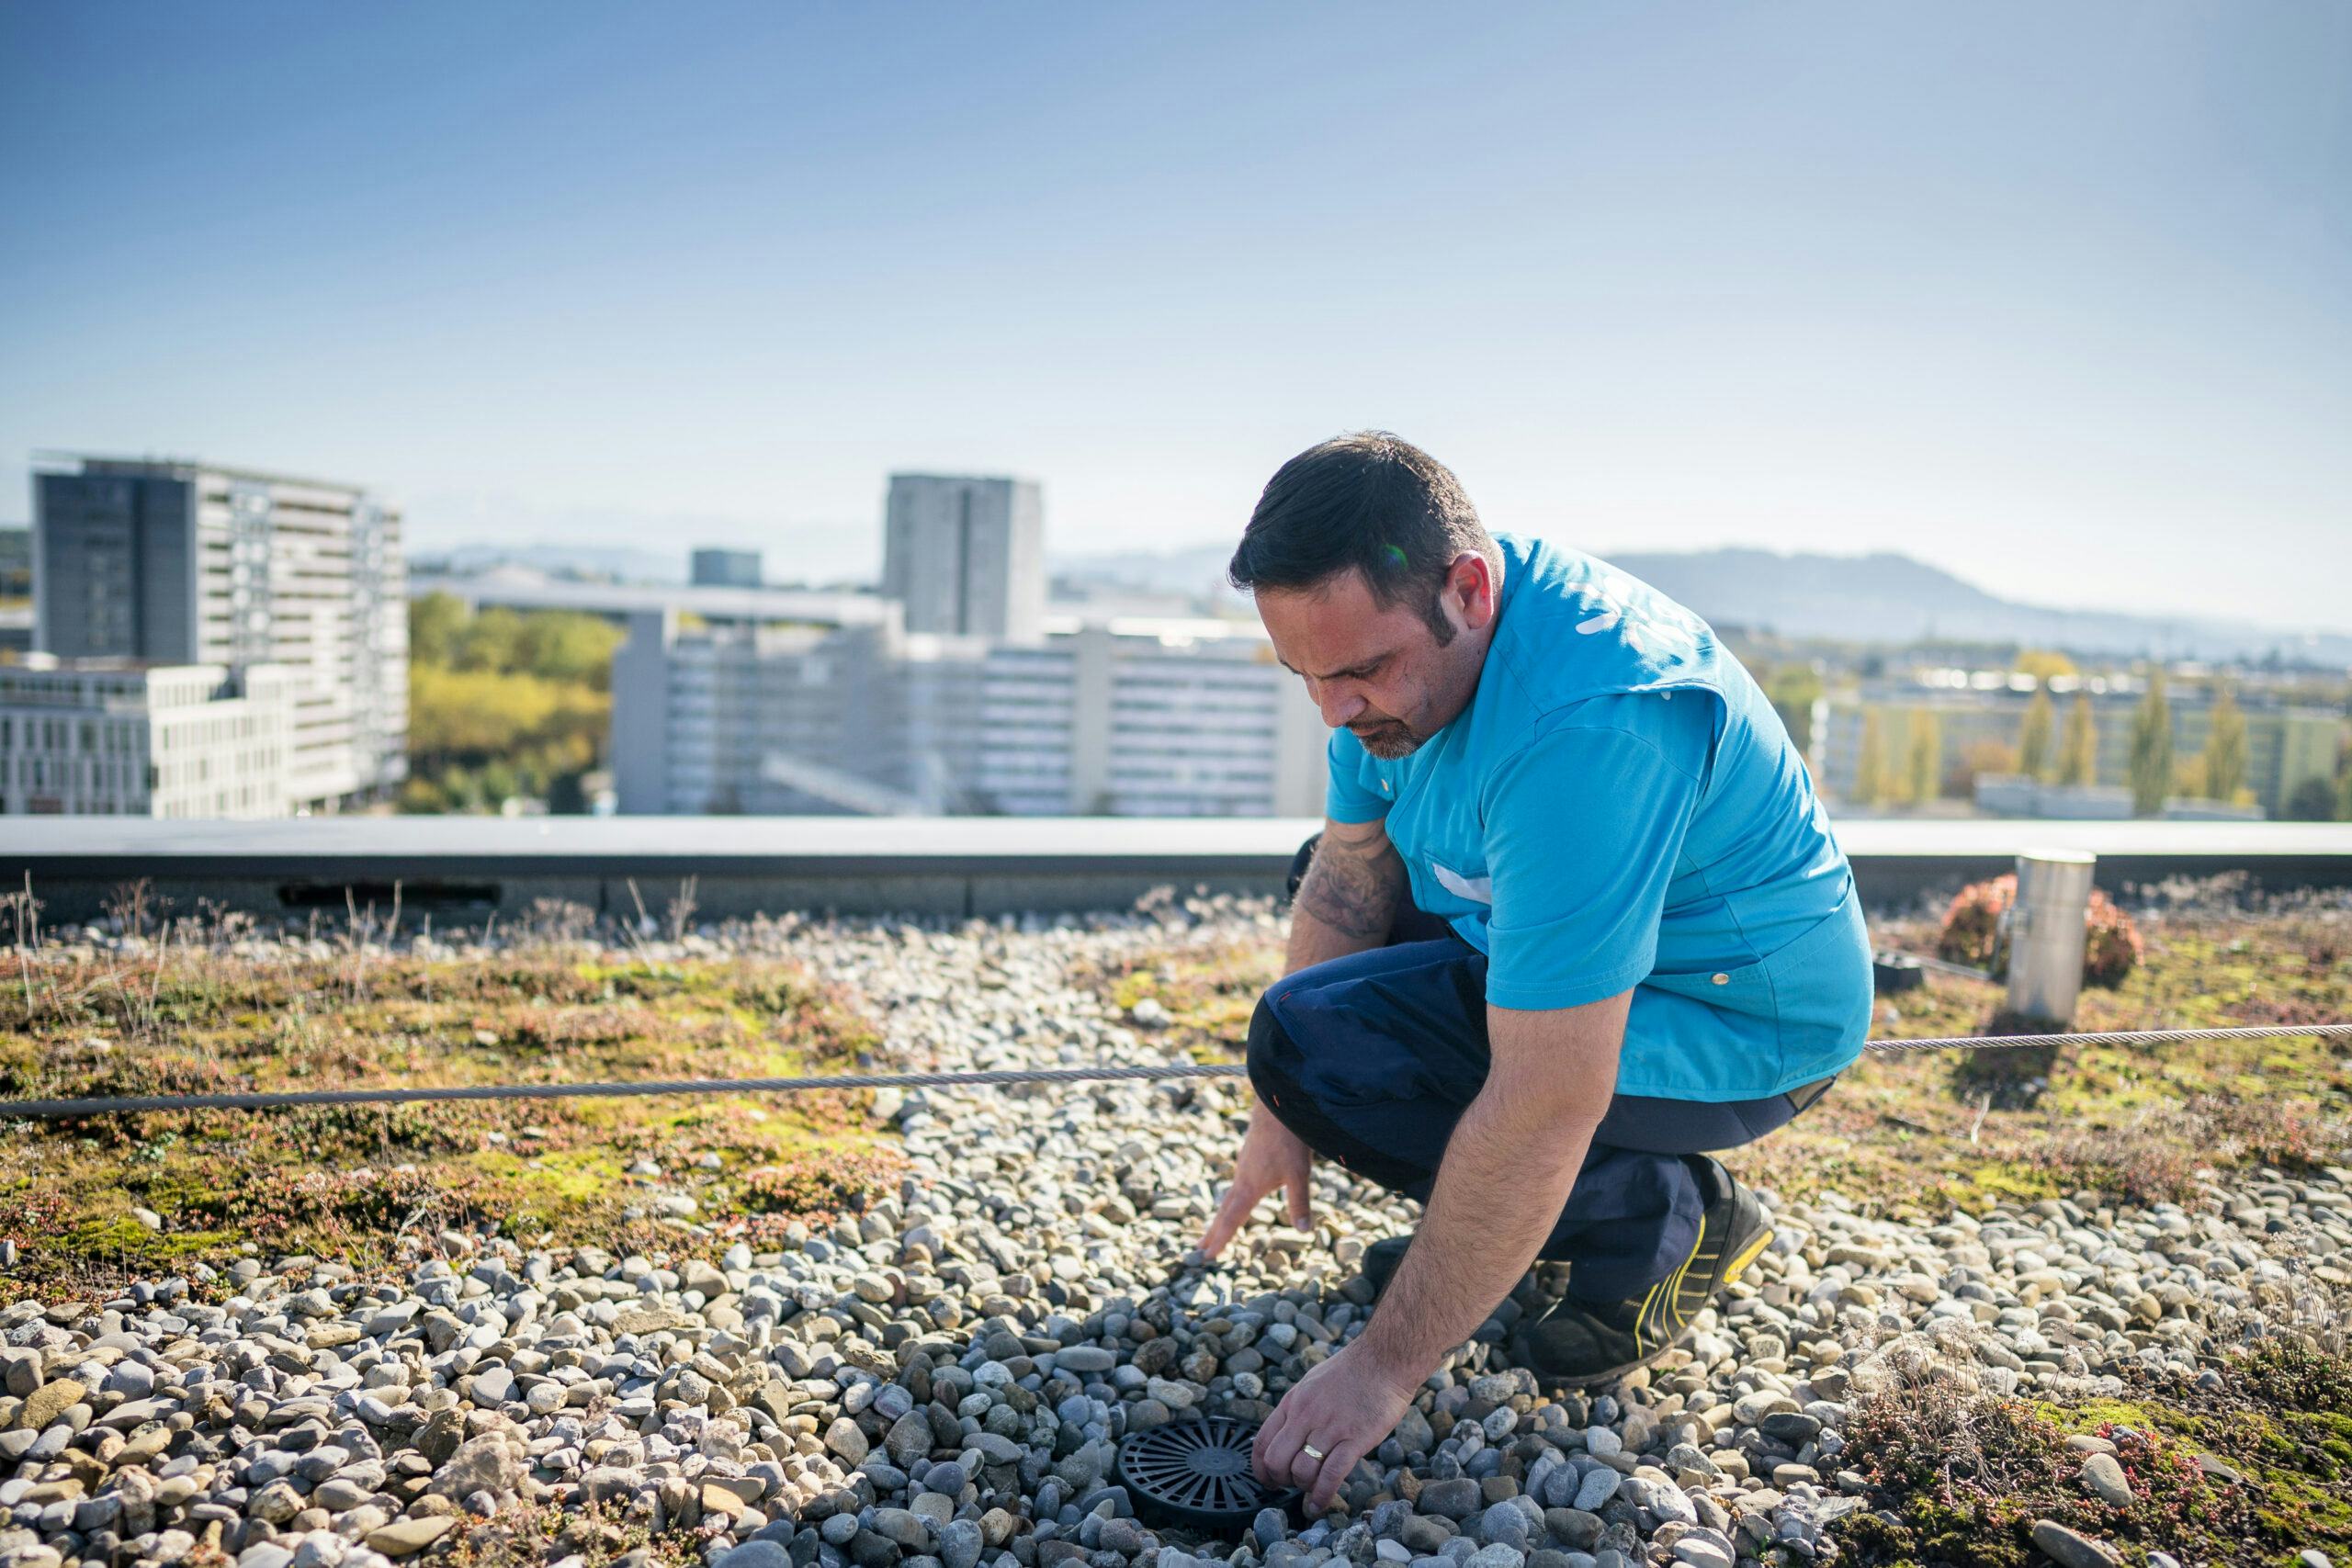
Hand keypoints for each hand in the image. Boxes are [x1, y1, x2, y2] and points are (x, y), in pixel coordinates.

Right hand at [1198, 1110, 1310, 1258]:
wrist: (1276, 1104)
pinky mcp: (1249, 1156)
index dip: (1220, 1240)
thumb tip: (1304, 1232)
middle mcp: (1241, 1178)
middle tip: (1199, 1252)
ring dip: (1221, 1216)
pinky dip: (1231, 1199)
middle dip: (1212, 1232)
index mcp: (1249, 1187)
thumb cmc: (1287, 1139)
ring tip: (1216, 1229)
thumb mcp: (1299, 1173)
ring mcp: (1244, 1166)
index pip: (1230, 1220)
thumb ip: (1299, 1202)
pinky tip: (1238, 1196)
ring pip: (1229, 1197)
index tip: (1206, 1257)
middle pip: (1223, 1211)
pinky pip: (1236, 1185)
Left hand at [1251, 1340, 1419, 1512]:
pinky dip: (1322, 1496)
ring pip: (1302, 1471)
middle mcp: (1306, 1415)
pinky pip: (1331, 1475)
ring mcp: (1330, 1428)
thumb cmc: (1351, 1371)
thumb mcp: (1311, 1384)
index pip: (1262, 1441)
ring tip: (1313, 1488)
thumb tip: (1285, 1433)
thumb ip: (1297, 1409)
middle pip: (1276, 1461)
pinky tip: (1320, 1504)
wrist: (1384, 1359)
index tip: (1268, 1481)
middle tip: (1291, 1485)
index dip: (1260, 1468)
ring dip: (1304, 1487)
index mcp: (1292, 1402)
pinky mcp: (1355, 1439)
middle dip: (1280, 1481)